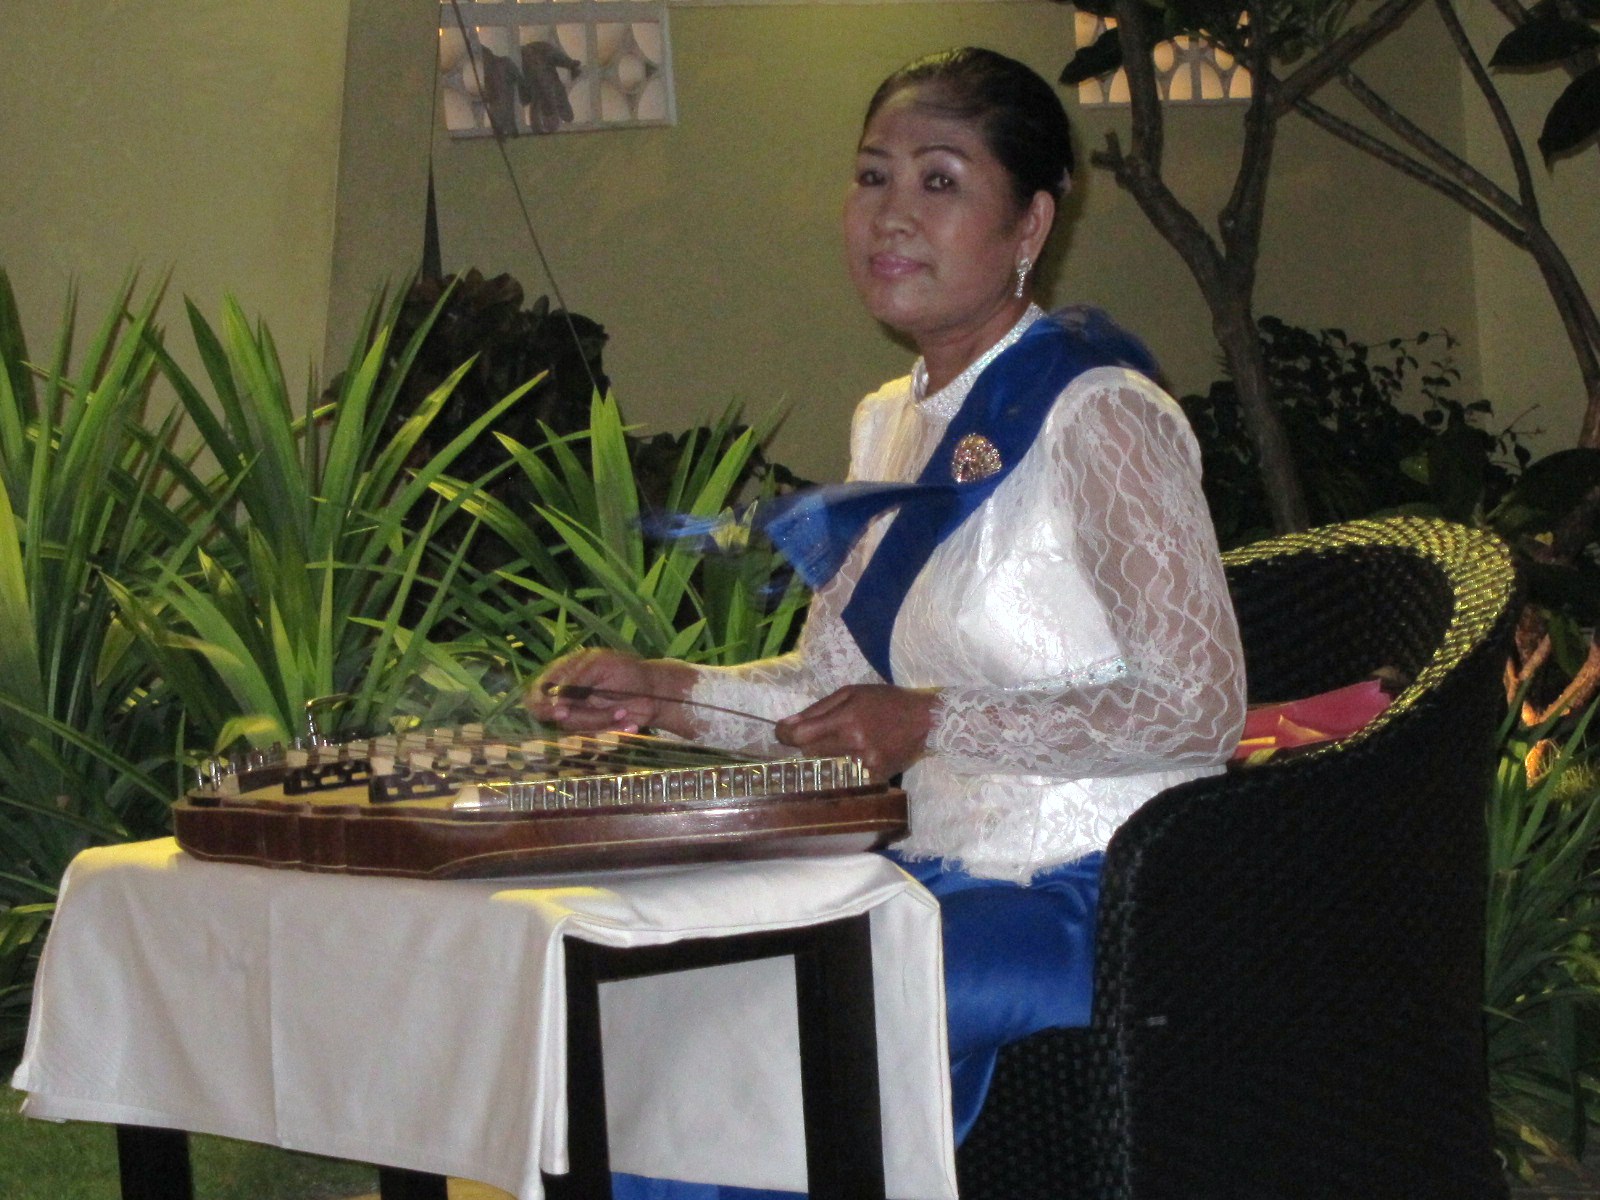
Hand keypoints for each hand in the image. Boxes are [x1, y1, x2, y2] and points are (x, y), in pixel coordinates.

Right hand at [528, 650, 674, 731]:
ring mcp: (577, 715)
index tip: (561, 711)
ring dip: (602, 722)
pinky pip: (592, 738)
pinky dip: (612, 731)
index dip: (543, 705)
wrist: (652, 693)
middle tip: (611, 713)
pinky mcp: (591, 731)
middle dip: (582, 717)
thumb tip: (555, 698)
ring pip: (575, 729)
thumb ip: (576, 678)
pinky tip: (629, 723)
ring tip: (624, 712)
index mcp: (562, 674)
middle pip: (553, 717)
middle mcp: (564, 697)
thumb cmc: (626, 671)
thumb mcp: (600, 665)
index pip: (536, 694)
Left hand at [773, 685, 937, 779]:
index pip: (800, 735)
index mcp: (845, 719)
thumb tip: (786, 724)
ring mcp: (864, 763)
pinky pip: (845, 776)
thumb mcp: (851, 693)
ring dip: (826, 756)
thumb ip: (818, 709)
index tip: (782, 732)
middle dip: (807, 743)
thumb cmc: (885, 701)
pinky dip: (844, 767)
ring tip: (842, 743)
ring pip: (826, 766)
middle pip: (810, 752)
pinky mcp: (874, 776)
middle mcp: (853, 743)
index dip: (784, 734)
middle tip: (819, 734)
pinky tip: (856, 755)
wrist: (925, 720)